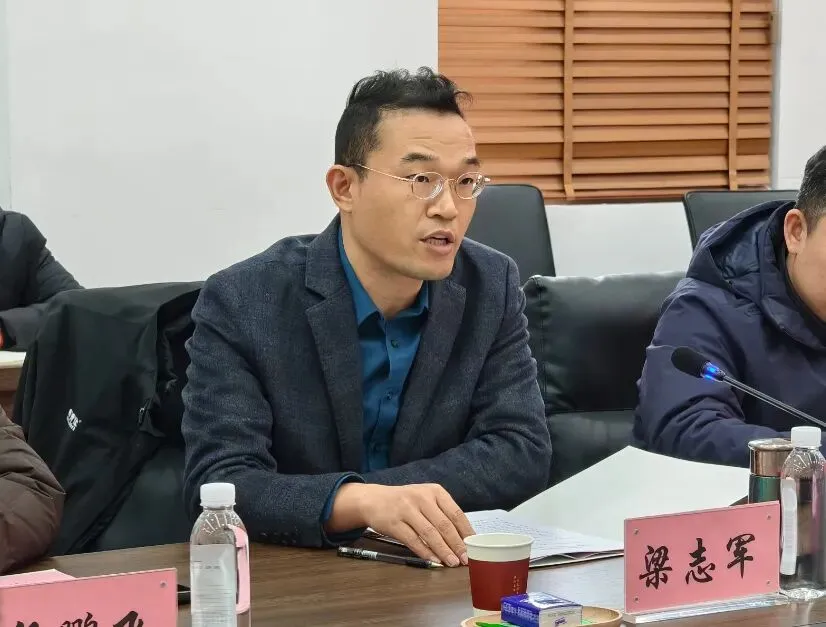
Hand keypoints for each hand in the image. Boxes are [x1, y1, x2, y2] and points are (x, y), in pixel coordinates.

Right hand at [328, 483, 474, 566]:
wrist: (374, 499)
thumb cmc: (405, 502)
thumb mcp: (426, 499)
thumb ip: (442, 514)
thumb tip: (463, 538)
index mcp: (434, 491)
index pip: (456, 513)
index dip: (466, 532)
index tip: (474, 547)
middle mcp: (421, 497)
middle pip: (444, 524)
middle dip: (457, 544)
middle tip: (466, 559)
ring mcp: (406, 509)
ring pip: (429, 533)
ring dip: (443, 550)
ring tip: (452, 563)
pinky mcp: (394, 522)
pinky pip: (413, 540)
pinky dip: (425, 552)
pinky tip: (434, 560)